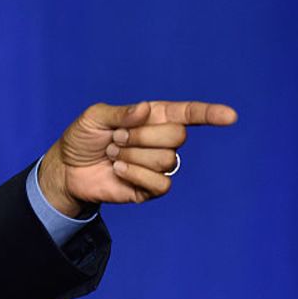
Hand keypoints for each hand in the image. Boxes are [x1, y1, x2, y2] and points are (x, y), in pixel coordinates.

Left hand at [38, 101, 237, 216]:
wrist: (67, 169)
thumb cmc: (82, 138)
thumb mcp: (94, 117)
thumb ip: (120, 111)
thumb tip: (147, 110)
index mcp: (153, 117)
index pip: (188, 114)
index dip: (210, 114)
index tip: (230, 116)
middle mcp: (161, 140)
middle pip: (178, 136)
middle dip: (141, 136)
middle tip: (116, 139)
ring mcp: (158, 165)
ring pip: (167, 159)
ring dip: (133, 156)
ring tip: (114, 155)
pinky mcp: (151, 189)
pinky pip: (161, 183)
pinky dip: (136, 175)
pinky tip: (119, 171)